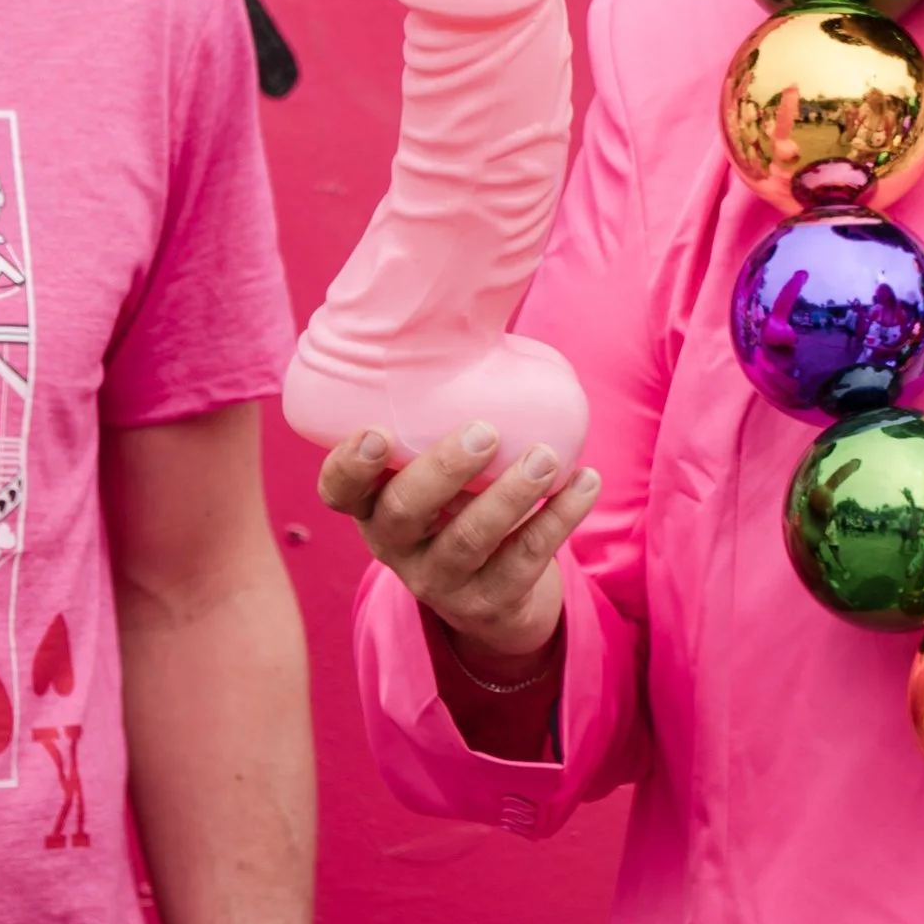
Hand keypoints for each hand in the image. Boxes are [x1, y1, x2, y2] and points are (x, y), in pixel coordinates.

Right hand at [318, 420, 598, 668]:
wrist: (492, 595)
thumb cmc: (461, 501)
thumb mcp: (435, 472)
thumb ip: (441, 419)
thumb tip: (477, 321)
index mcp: (373, 506)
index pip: (338, 492)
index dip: (349, 466)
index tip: (377, 432)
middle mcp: (396, 546)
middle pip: (405, 513)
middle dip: (443, 470)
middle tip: (485, 432)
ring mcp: (440, 580)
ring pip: (468, 541)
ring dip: (510, 494)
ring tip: (546, 457)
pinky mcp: (490, 602)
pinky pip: (525, 558)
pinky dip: (560, 516)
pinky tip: (586, 481)